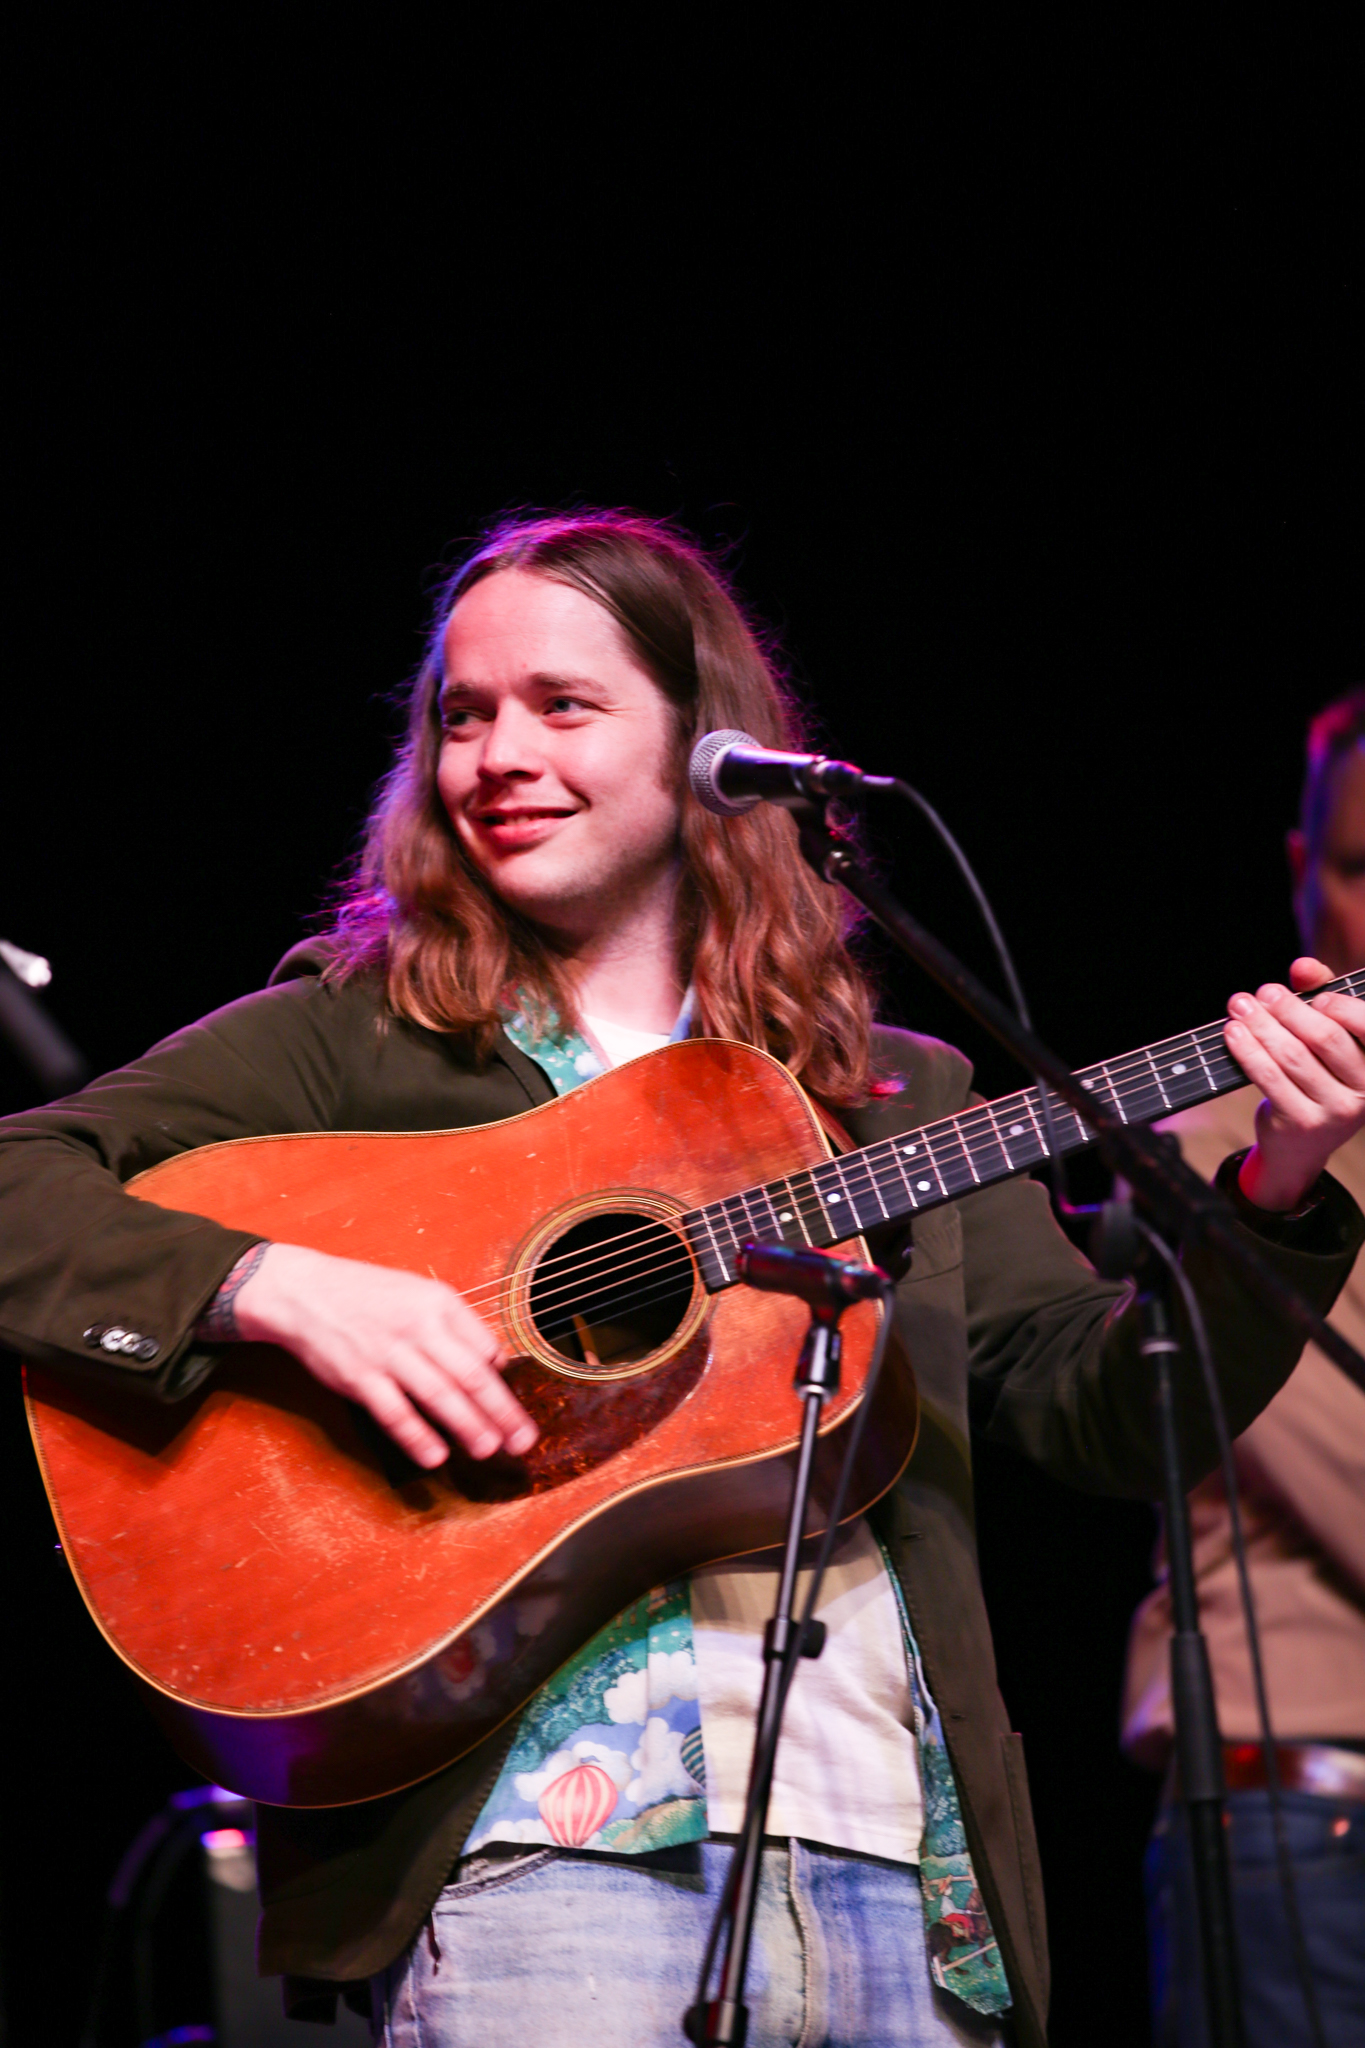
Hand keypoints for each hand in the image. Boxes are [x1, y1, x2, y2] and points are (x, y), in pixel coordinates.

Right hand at [233, 1243, 536, 1468]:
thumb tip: (495, 1360)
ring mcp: (388, 1354)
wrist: (306, 1292)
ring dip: (468, 1426)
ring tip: (489, 1449)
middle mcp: (418, 1327)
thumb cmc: (368, 1294)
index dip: (504, 1378)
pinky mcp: (360, 1378)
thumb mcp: (419, 1293)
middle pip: (470, 1375)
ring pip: (438, 1396)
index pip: (484, 1344)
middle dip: (501, 1411)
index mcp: (438, 1303)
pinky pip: (394, 1413)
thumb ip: (457, 1324)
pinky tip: (436, 1456)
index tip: (516, 1404)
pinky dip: (417, 1436)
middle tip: (523, 1439)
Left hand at [1225, 956, 1364, 1210]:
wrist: (1300, 1145)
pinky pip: (1270, 1078)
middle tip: (1263, 992)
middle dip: (1289, 1009)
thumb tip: (1303, 966)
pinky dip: (1248, 1051)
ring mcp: (1336, 1111)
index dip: (1341, 1005)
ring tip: (1239, 1005)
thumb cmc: (1318, 1077)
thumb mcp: (1326, 1039)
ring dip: (1261, 1025)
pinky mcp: (1303, 1123)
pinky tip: (1233, 1033)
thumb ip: (1320, 996)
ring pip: (1293, 1056)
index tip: (1314, 995)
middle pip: (1325, 1038)